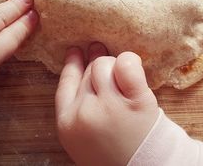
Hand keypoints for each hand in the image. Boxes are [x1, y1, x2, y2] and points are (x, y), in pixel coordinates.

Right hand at [56, 43, 159, 165]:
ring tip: (125, 79)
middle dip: (101, 69)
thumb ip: (76, 108)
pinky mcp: (137, 102)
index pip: (65, 82)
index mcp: (67, 124)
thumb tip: (80, 62)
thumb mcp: (81, 137)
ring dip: (116, 66)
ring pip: (106, 65)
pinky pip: (127, 66)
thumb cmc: (114, 153)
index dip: (72, 64)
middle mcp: (85, 113)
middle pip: (89, 72)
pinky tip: (133, 65)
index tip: (76, 50)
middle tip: (112, 71)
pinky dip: (130, 61)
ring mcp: (110, 107)